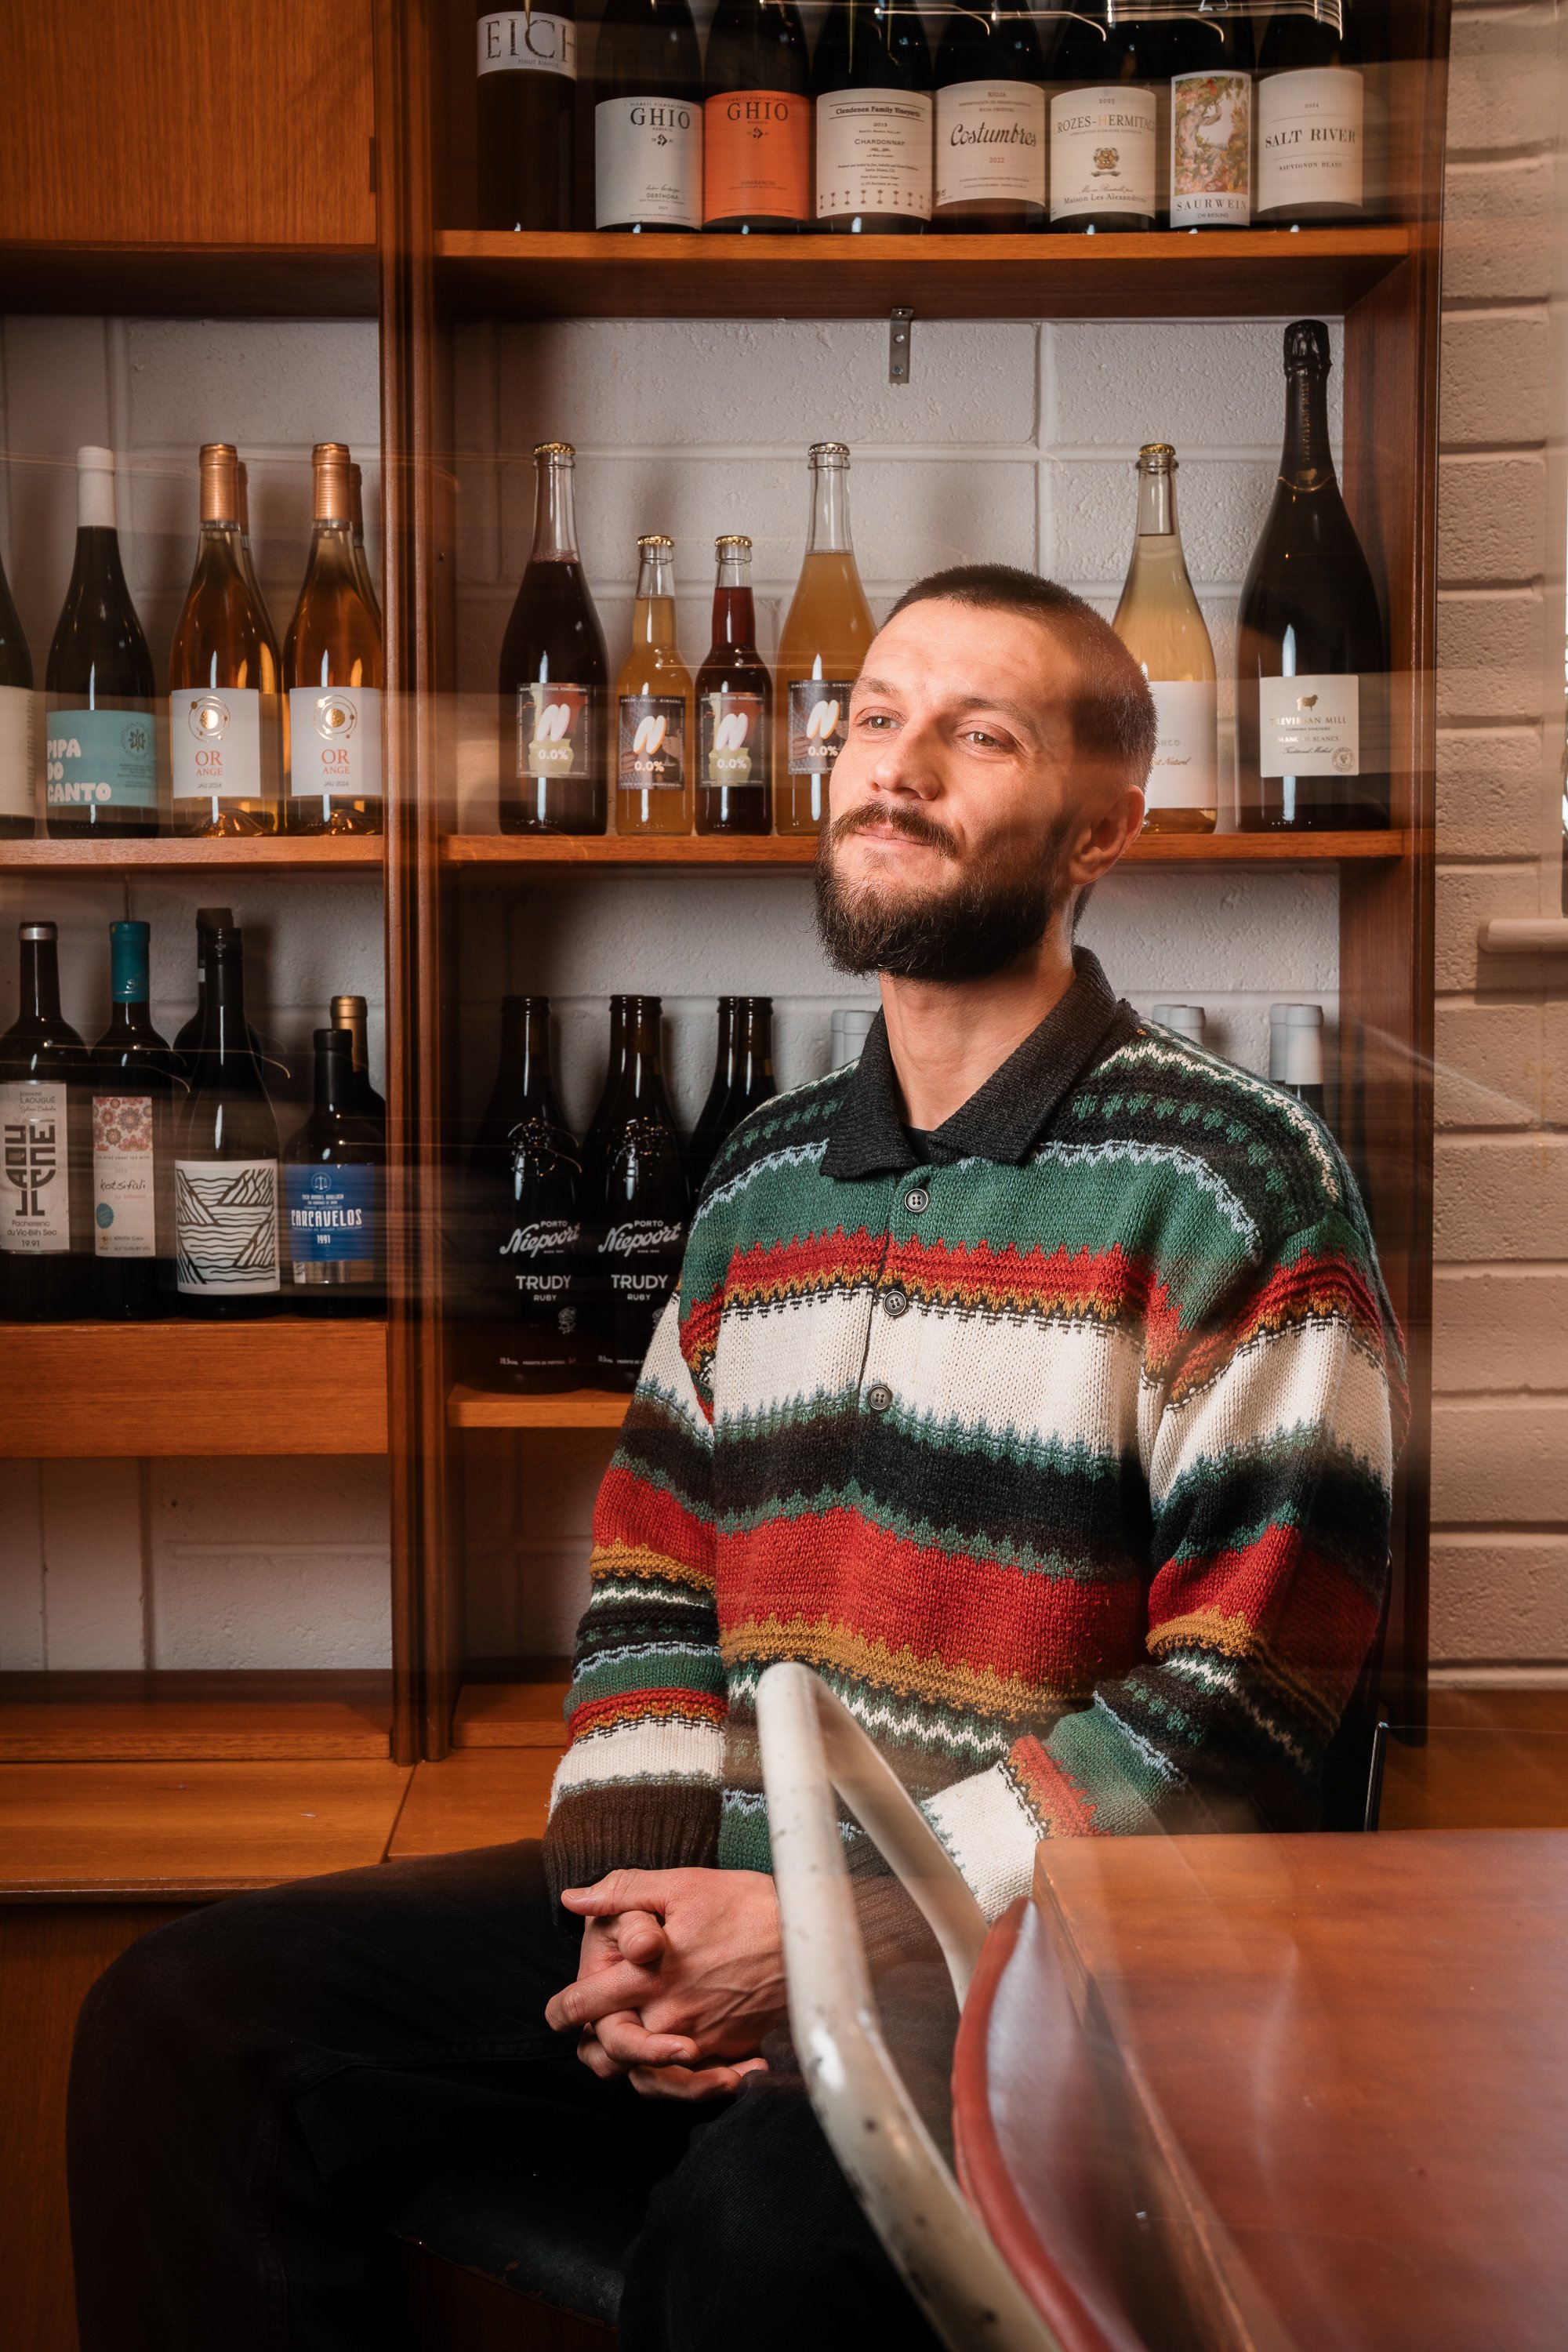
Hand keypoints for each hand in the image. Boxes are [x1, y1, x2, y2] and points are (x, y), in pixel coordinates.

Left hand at [546, 1868, 785, 2089]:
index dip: (562, 2010)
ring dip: (630, 2066)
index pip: (586, 2005)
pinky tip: (672, 2062)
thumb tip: (572, 1900)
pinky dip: (674, 2080)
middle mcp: (670, 2017)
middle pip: (609, 2051)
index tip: (557, 2012)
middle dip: (592, 2044)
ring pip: (645, 2075)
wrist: (812, 1937)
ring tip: (622, 2051)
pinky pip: (687, 2083)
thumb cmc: (747, 1904)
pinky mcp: (728, 2052)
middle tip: (585, 2036)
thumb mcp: (682, 1885)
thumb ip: (623, 1893)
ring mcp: (700, 2040)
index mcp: (650, 1976)